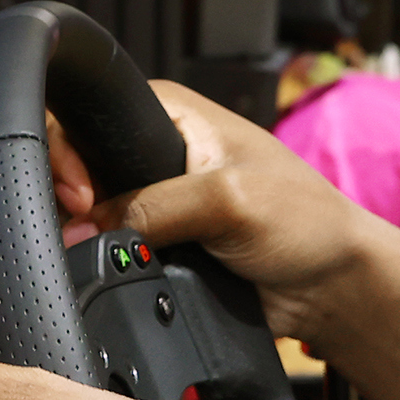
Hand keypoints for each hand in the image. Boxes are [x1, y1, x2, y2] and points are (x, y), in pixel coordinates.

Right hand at [44, 82, 397, 349]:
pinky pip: (114, 254)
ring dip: (92, 238)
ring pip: (91, 217)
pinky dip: (110, 265)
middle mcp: (156, 153)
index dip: (68, 152)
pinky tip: (119, 273)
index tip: (81, 196)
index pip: (89, 114)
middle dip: (73, 201)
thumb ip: (155, 207)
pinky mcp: (158, 246)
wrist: (331, 285)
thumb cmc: (307, 222)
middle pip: (79, 167)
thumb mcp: (229, 200)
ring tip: (106, 254)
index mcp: (170, 115)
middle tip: (88, 227)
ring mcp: (155, 202)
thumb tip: (91, 228)